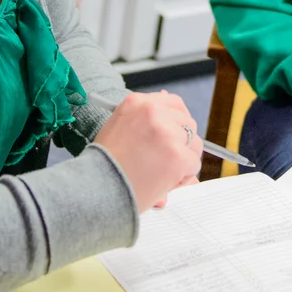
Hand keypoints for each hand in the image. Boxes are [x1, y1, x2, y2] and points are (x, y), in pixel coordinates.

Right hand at [92, 91, 202, 211]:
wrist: (96, 189)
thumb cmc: (105, 164)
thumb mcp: (119, 128)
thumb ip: (145, 118)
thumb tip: (170, 103)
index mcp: (137, 103)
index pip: (173, 102)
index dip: (178, 120)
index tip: (176, 132)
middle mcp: (153, 112)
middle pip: (187, 123)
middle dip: (182, 143)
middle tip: (165, 159)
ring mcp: (167, 133)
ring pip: (194, 144)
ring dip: (184, 160)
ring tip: (162, 172)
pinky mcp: (177, 156)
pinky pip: (193, 165)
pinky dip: (183, 177)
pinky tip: (165, 182)